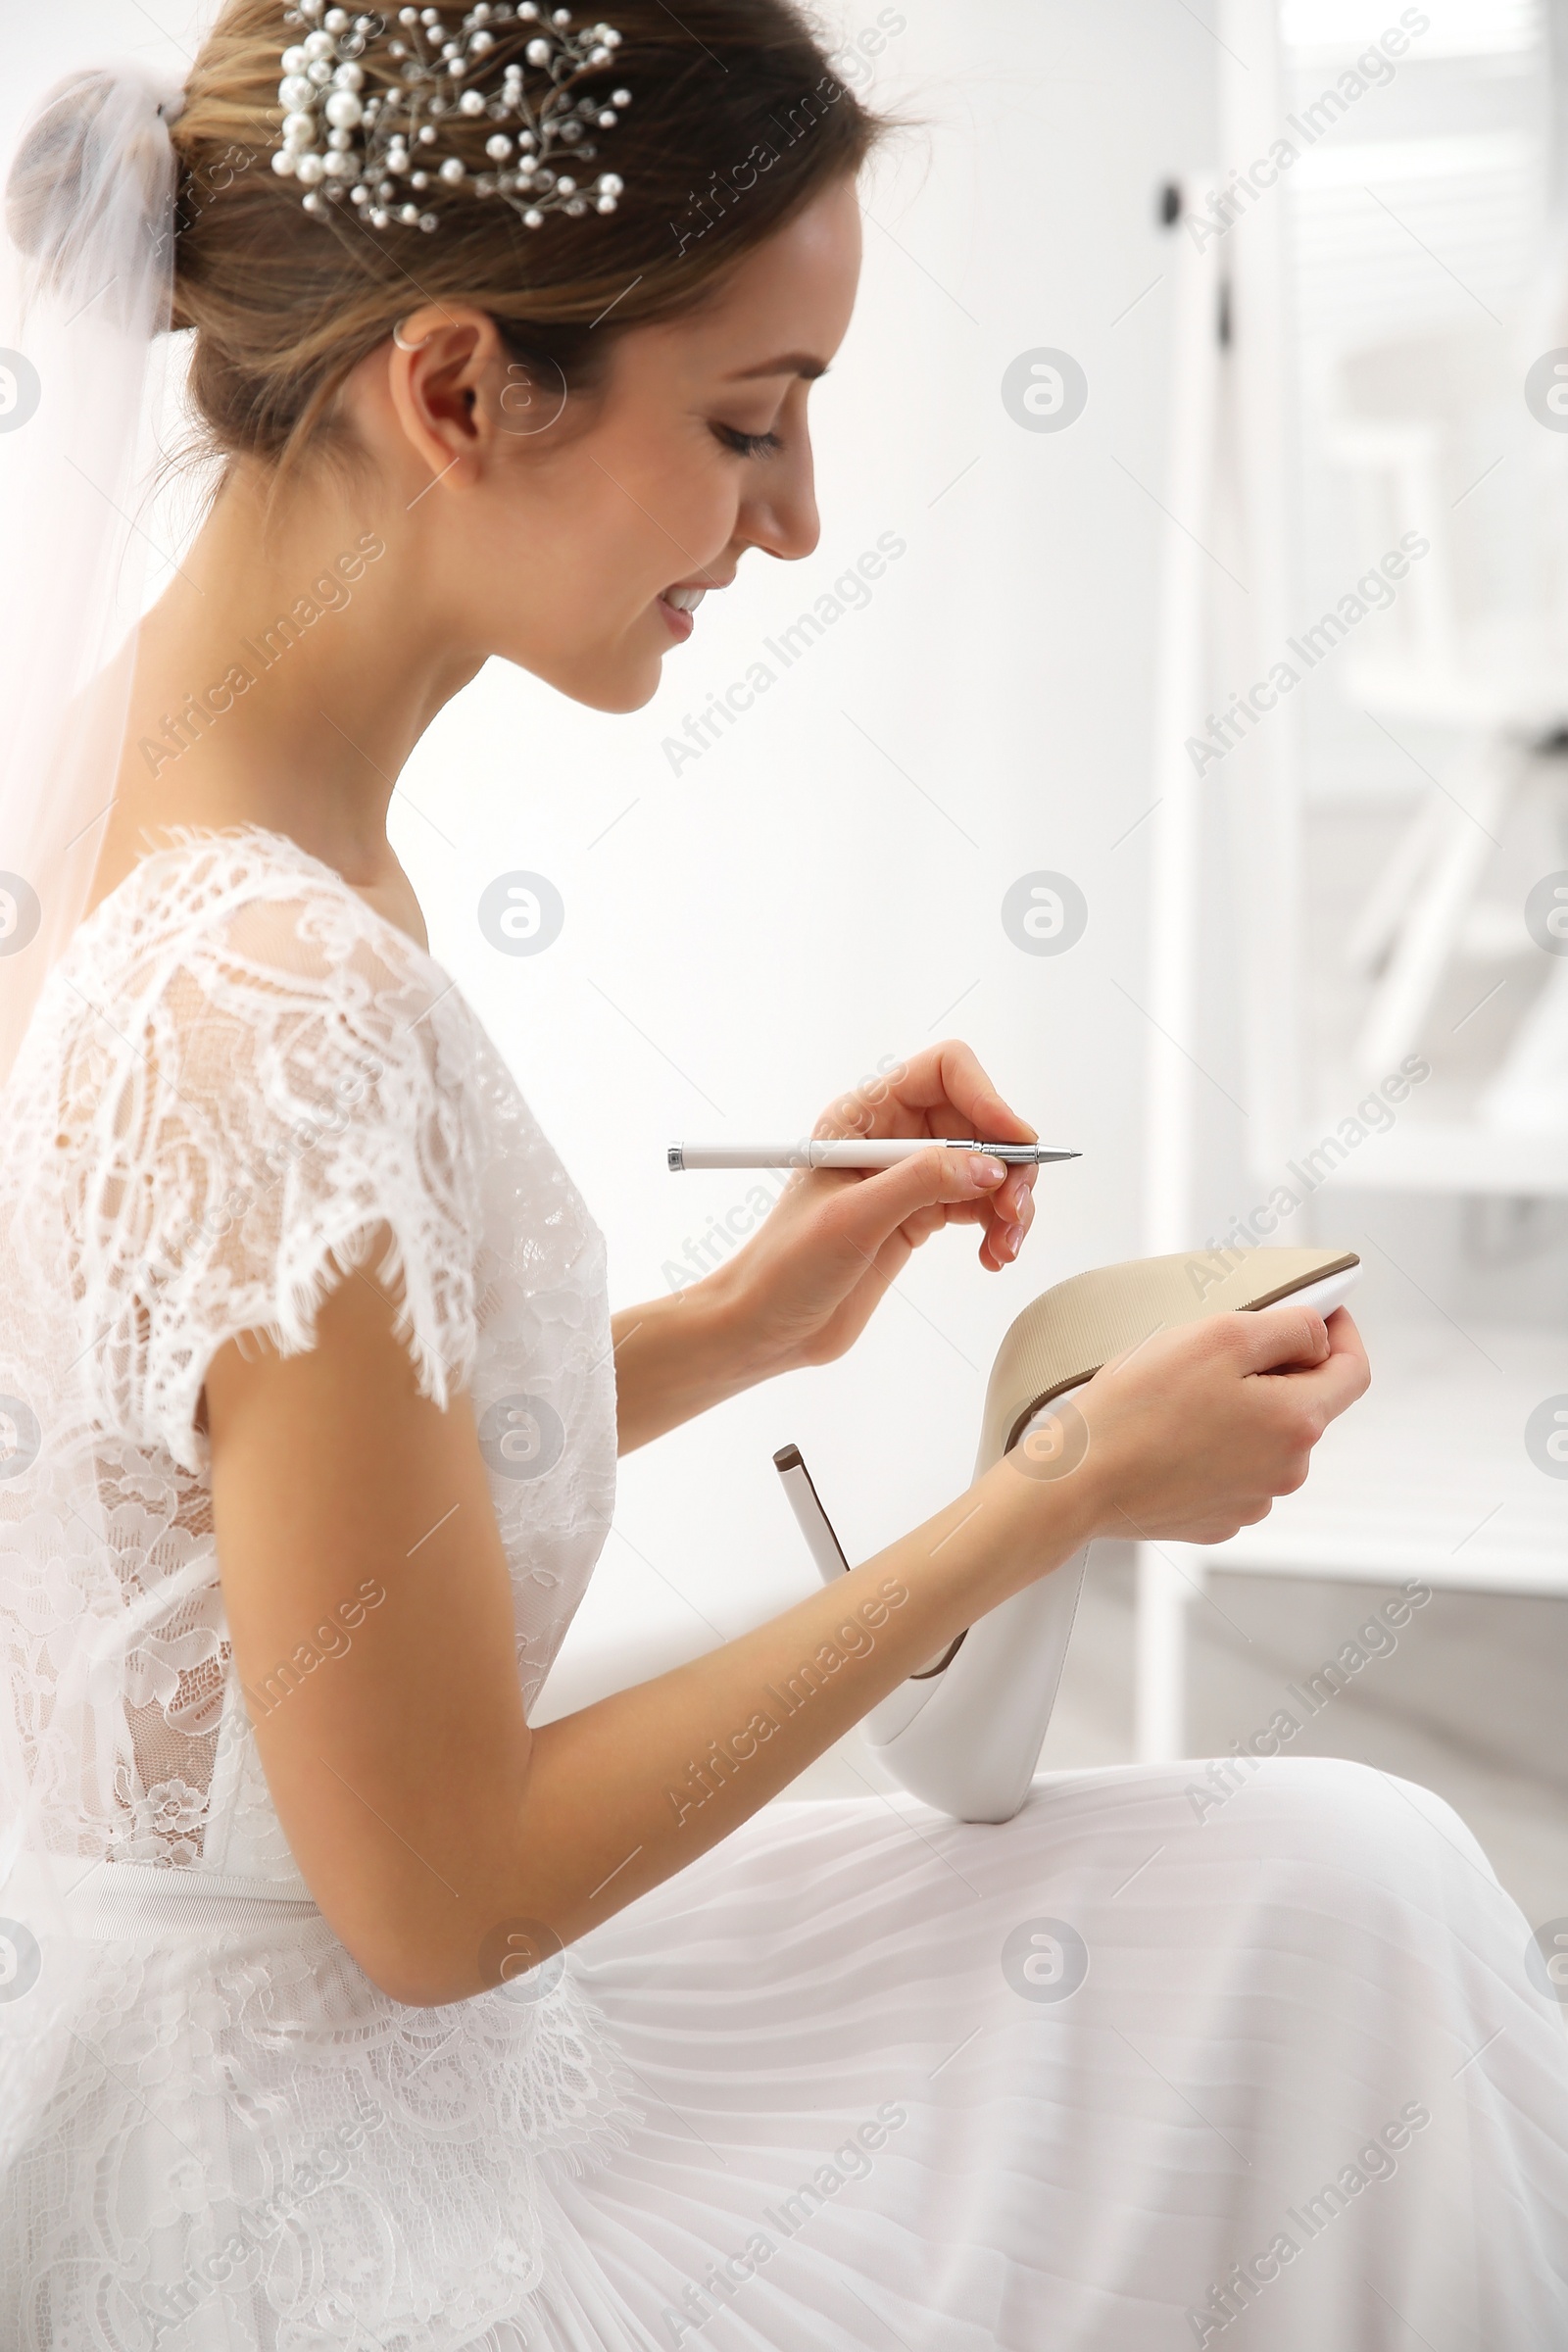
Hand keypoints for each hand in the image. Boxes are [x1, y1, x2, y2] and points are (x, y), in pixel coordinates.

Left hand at [703, 1040, 1041, 1379]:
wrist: (765, 1326)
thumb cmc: (784, 1267)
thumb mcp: (851, 1220)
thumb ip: (920, 1183)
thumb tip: (987, 1166)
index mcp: (863, 1116)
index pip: (944, 1072)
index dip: (987, 1098)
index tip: (1014, 1145)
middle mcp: (890, 1137)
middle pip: (978, 1120)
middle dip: (1009, 1162)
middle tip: (1014, 1210)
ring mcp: (907, 1177)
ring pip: (987, 1166)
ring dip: (1010, 1201)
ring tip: (1005, 1244)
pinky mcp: (919, 1215)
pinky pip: (978, 1204)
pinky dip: (997, 1227)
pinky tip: (992, 1256)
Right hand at [1004, 1302, 1370, 1547]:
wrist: (1076, 1481)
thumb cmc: (1136, 1409)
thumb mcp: (1219, 1335)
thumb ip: (1288, 1327)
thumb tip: (1320, 1334)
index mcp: (1297, 1421)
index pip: (1354, 1370)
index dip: (1342, 1333)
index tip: (1321, 1313)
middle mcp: (1286, 1470)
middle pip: (1305, 1404)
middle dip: (1274, 1372)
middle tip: (1217, 1352)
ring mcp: (1252, 1500)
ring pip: (1265, 1438)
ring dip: (1241, 1412)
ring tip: (1181, 1398)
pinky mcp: (1216, 1518)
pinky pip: (1231, 1471)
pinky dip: (1212, 1448)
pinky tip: (1171, 1435)